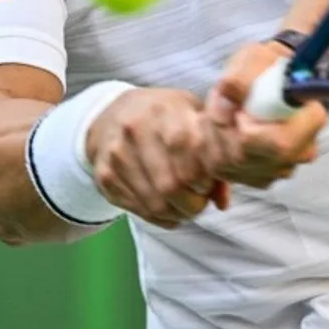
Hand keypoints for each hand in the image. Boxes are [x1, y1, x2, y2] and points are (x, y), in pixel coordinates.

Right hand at [84, 87, 235, 228]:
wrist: (113, 114)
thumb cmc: (165, 116)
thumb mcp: (193, 116)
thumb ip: (214, 152)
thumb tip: (222, 202)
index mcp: (164, 111)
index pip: (189, 149)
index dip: (204, 175)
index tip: (209, 182)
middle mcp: (136, 130)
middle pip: (171, 184)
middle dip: (194, 203)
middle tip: (200, 201)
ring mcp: (117, 154)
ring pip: (156, 203)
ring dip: (178, 213)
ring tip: (186, 206)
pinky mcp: (105, 176)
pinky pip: (139, 210)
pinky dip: (160, 217)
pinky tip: (168, 207)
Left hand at [204, 41, 328, 189]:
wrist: (272, 82)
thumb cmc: (268, 68)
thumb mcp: (256, 57)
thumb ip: (242, 75)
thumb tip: (226, 95)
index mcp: (310, 119)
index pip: (279, 143)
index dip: (249, 130)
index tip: (239, 110)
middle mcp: (300, 151)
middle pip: (248, 157)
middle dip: (222, 131)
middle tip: (220, 106)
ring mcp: (281, 169)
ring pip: (232, 166)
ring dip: (215, 137)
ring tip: (221, 112)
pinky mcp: (260, 178)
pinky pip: (227, 172)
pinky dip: (214, 150)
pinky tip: (221, 129)